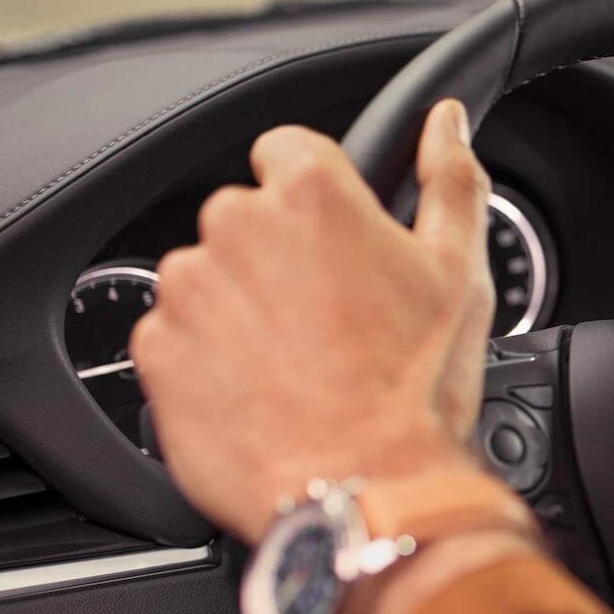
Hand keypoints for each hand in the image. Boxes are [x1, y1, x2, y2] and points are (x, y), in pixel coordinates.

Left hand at [131, 100, 498, 543]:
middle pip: (249, 218)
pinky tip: (265, 392)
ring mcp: (187, 290)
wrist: (364, 490)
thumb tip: (446, 123)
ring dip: (246, 308)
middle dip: (283, 258)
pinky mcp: (156, 351)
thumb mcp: (458, 273)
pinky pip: (179, 337)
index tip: (341, 246)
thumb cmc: (415, 389)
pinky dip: (212, 358)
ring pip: (212, 278)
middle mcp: (235, 227)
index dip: (321, 201)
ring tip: (301, 365)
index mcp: (311, 195)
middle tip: (334, 321)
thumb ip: (450, 181)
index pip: (290, 151)